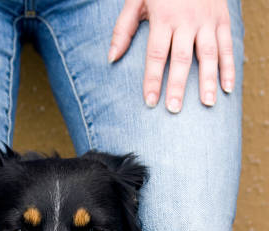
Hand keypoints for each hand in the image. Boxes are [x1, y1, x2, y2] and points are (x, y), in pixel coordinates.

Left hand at [109, 0, 234, 112]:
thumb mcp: (136, 0)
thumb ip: (124, 29)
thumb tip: (111, 58)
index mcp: (163, 17)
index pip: (156, 54)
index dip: (152, 79)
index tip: (150, 102)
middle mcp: (187, 20)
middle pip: (182, 58)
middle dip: (177, 86)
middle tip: (174, 110)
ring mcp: (207, 20)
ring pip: (209, 54)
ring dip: (208, 81)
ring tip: (207, 104)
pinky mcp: (222, 19)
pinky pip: (227, 46)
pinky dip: (229, 68)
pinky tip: (227, 89)